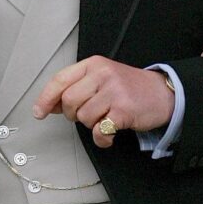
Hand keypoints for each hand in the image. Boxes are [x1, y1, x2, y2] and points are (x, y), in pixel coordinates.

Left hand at [33, 57, 174, 147]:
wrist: (163, 93)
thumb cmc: (130, 88)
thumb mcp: (103, 79)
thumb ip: (78, 87)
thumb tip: (51, 105)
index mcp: (94, 64)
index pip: (60, 80)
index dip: (46, 98)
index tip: (39, 112)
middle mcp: (103, 74)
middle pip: (69, 101)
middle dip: (74, 114)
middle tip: (88, 114)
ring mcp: (114, 91)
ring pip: (84, 117)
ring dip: (91, 125)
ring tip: (105, 119)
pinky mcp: (124, 110)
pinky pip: (100, 130)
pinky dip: (101, 138)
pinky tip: (109, 134)